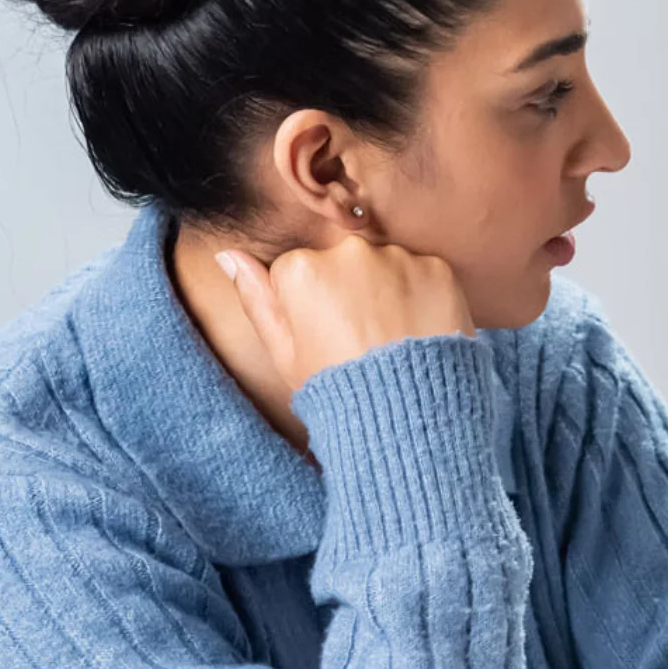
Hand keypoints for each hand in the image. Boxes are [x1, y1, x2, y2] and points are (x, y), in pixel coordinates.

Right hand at [216, 236, 474, 390]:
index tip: (327, 335)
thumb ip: (257, 299)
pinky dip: (422, 296)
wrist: (411, 416)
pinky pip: (423, 273)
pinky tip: (419, 330)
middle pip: (342, 263)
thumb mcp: (285, 354)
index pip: (298, 271)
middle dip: (350, 291)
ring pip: (385, 265)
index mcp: (301, 269)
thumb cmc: (340, 390)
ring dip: (387, 291)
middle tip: (363, 339)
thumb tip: (229, 256)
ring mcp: (398, 258)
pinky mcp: (438, 268)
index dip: (311, 307)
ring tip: (393, 338)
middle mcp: (349, 252)